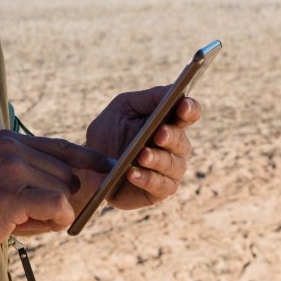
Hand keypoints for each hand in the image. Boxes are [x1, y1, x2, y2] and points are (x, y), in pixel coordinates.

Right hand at [0, 130, 111, 266]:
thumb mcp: (7, 181)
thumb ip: (40, 174)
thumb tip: (89, 180)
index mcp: (9, 140)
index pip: (62, 146)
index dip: (89, 159)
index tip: (110, 167)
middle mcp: (11, 148)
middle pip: (68, 173)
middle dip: (58, 200)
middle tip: (26, 216)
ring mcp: (11, 168)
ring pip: (65, 192)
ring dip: (52, 215)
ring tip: (18, 220)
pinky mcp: (13, 194)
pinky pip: (59, 206)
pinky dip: (54, 222)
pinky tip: (25, 226)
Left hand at [82, 87, 201, 210]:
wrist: (89, 164)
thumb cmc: (109, 131)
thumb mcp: (123, 107)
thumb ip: (149, 98)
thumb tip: (173, 90)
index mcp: (169, 122)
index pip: (189, 114)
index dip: (190, 109)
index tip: (183, 105)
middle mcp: (174, 147)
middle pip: (182, 141)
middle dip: (171, 136)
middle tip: (159, 133)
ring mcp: (168, 170)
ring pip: (173, 165)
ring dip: (158, 159)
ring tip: (141, 155)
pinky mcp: (158, 191)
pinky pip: (160, 186)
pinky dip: (147, 179)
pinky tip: (132, 173)